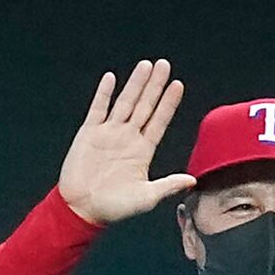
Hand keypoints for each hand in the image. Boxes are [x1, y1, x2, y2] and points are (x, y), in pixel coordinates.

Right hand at [57, 60, 198, 226]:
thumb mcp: (145, 199)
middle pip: (145, 106)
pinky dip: (104, 94)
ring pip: (125, 102)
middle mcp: (127, 138)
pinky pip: (98, 109)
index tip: (178, 85)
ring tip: (145, 65)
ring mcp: (108, 133)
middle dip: (155, 85)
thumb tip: (192, 181)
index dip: (168, 104)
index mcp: (142, 151)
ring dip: (135, 84)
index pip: (159, 121)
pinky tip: (111, 78)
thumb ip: (167, 186)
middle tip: (164, 65)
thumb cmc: (114, 208)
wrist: (81, 210)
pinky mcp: (89, 134)